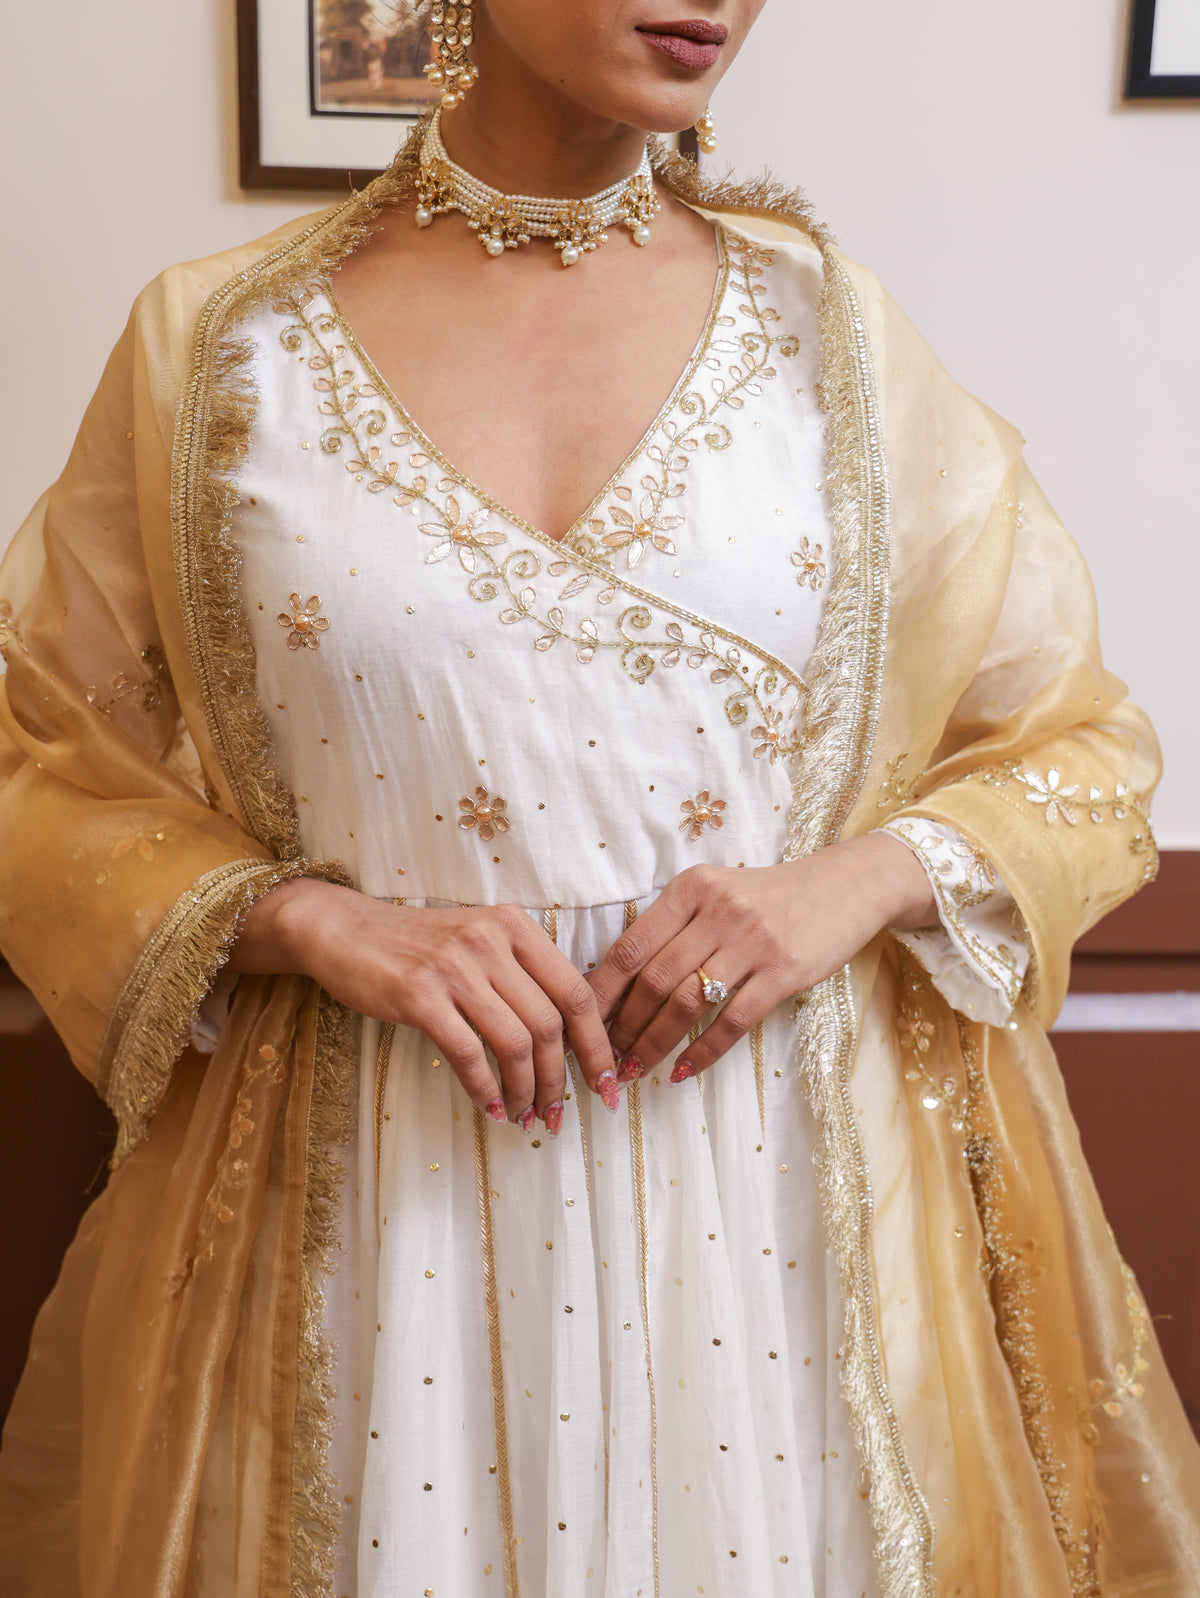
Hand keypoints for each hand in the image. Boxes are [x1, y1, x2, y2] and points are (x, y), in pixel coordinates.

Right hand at [230, 880, 616, 1132]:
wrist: (345, 930)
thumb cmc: (418, 945)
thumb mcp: (480, 941)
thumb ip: (523, 974)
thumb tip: (571, 1039)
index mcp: (515, 926)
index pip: (576, 991)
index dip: (597, 1044)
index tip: (607, 1082)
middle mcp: (490, 941)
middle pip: (550, 1024)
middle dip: (562, 1079)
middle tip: (559, 1115)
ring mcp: (454, 967)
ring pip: (515, 1043)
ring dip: (525, 1090)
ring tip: (524, 1116)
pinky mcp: (419, 996)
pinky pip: (468, 1054)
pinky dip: (486, 1089)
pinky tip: (490, 1107)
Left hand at [587, 831, 935, 1082]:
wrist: (846, 886)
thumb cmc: (770, 896)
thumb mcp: (716, 891)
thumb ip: (673, 925)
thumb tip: (617, 980)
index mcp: (691, 887)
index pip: (630, 946)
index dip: (601, 991)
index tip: (582, 1024)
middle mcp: (718, 910)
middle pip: (653, 980)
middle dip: (622, 1027)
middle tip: (606, 1058)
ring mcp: (753, 941)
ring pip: (687, 1003)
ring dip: (654, 1044)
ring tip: (635, 1071)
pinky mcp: (785, 971)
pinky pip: (732, 1021)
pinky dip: (702, 1052)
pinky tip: (683, 1071)